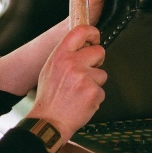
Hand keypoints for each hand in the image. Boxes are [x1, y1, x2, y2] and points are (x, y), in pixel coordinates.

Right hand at [26, 25, 106, 141]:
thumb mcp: (50, 69)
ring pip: (102, 73)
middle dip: (96, 62)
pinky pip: (102, 90)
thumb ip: (65, 55)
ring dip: (94, 83)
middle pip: (99, 51)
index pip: (80, 31)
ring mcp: (84, 77)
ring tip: (79, 92)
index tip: (95, 37)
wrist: (49, 120)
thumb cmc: (49, 97)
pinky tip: (82, 101)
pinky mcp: (93, 91)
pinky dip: (95, 97)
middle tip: (86, 73)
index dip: (92, 32)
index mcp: (60, 55)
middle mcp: (72, 63)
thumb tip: (81, 46)